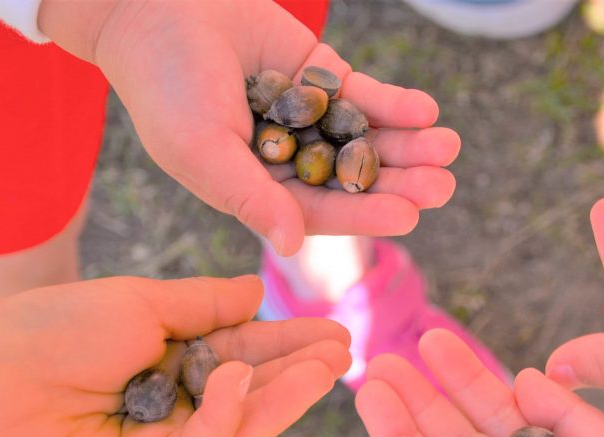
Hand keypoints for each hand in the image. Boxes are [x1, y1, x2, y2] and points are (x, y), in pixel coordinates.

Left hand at [0, 276, 350, 436]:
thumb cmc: (55, 327)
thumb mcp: (142, 302)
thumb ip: (204, 304)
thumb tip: (256, 290)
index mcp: (175, 359)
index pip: (247, 351)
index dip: (290, 343)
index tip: (334, 331)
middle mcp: (177, 403)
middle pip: (252, 393)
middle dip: (298, 373)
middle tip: (343, 351)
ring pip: (238, 426)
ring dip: (283, 397)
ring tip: (325, 367)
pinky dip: (226, 415)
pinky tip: (245, 378)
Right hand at [39, 0, 459, 255]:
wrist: (154, 8)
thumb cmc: (164, 87)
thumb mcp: (201, 149)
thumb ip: (249, 195)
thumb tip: (291, 246)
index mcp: (259, 189)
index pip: (321, 210)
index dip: (364, 213)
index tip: (408, 216)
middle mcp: (289, 159)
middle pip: (354, 177)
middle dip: (399, 181)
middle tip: (443, 186)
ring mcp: (309, 116)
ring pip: (367, 137)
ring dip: (408, 144)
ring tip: (449, 147)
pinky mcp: (320, 75)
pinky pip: (362, 93)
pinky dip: (393, 102)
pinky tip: (425, 110)